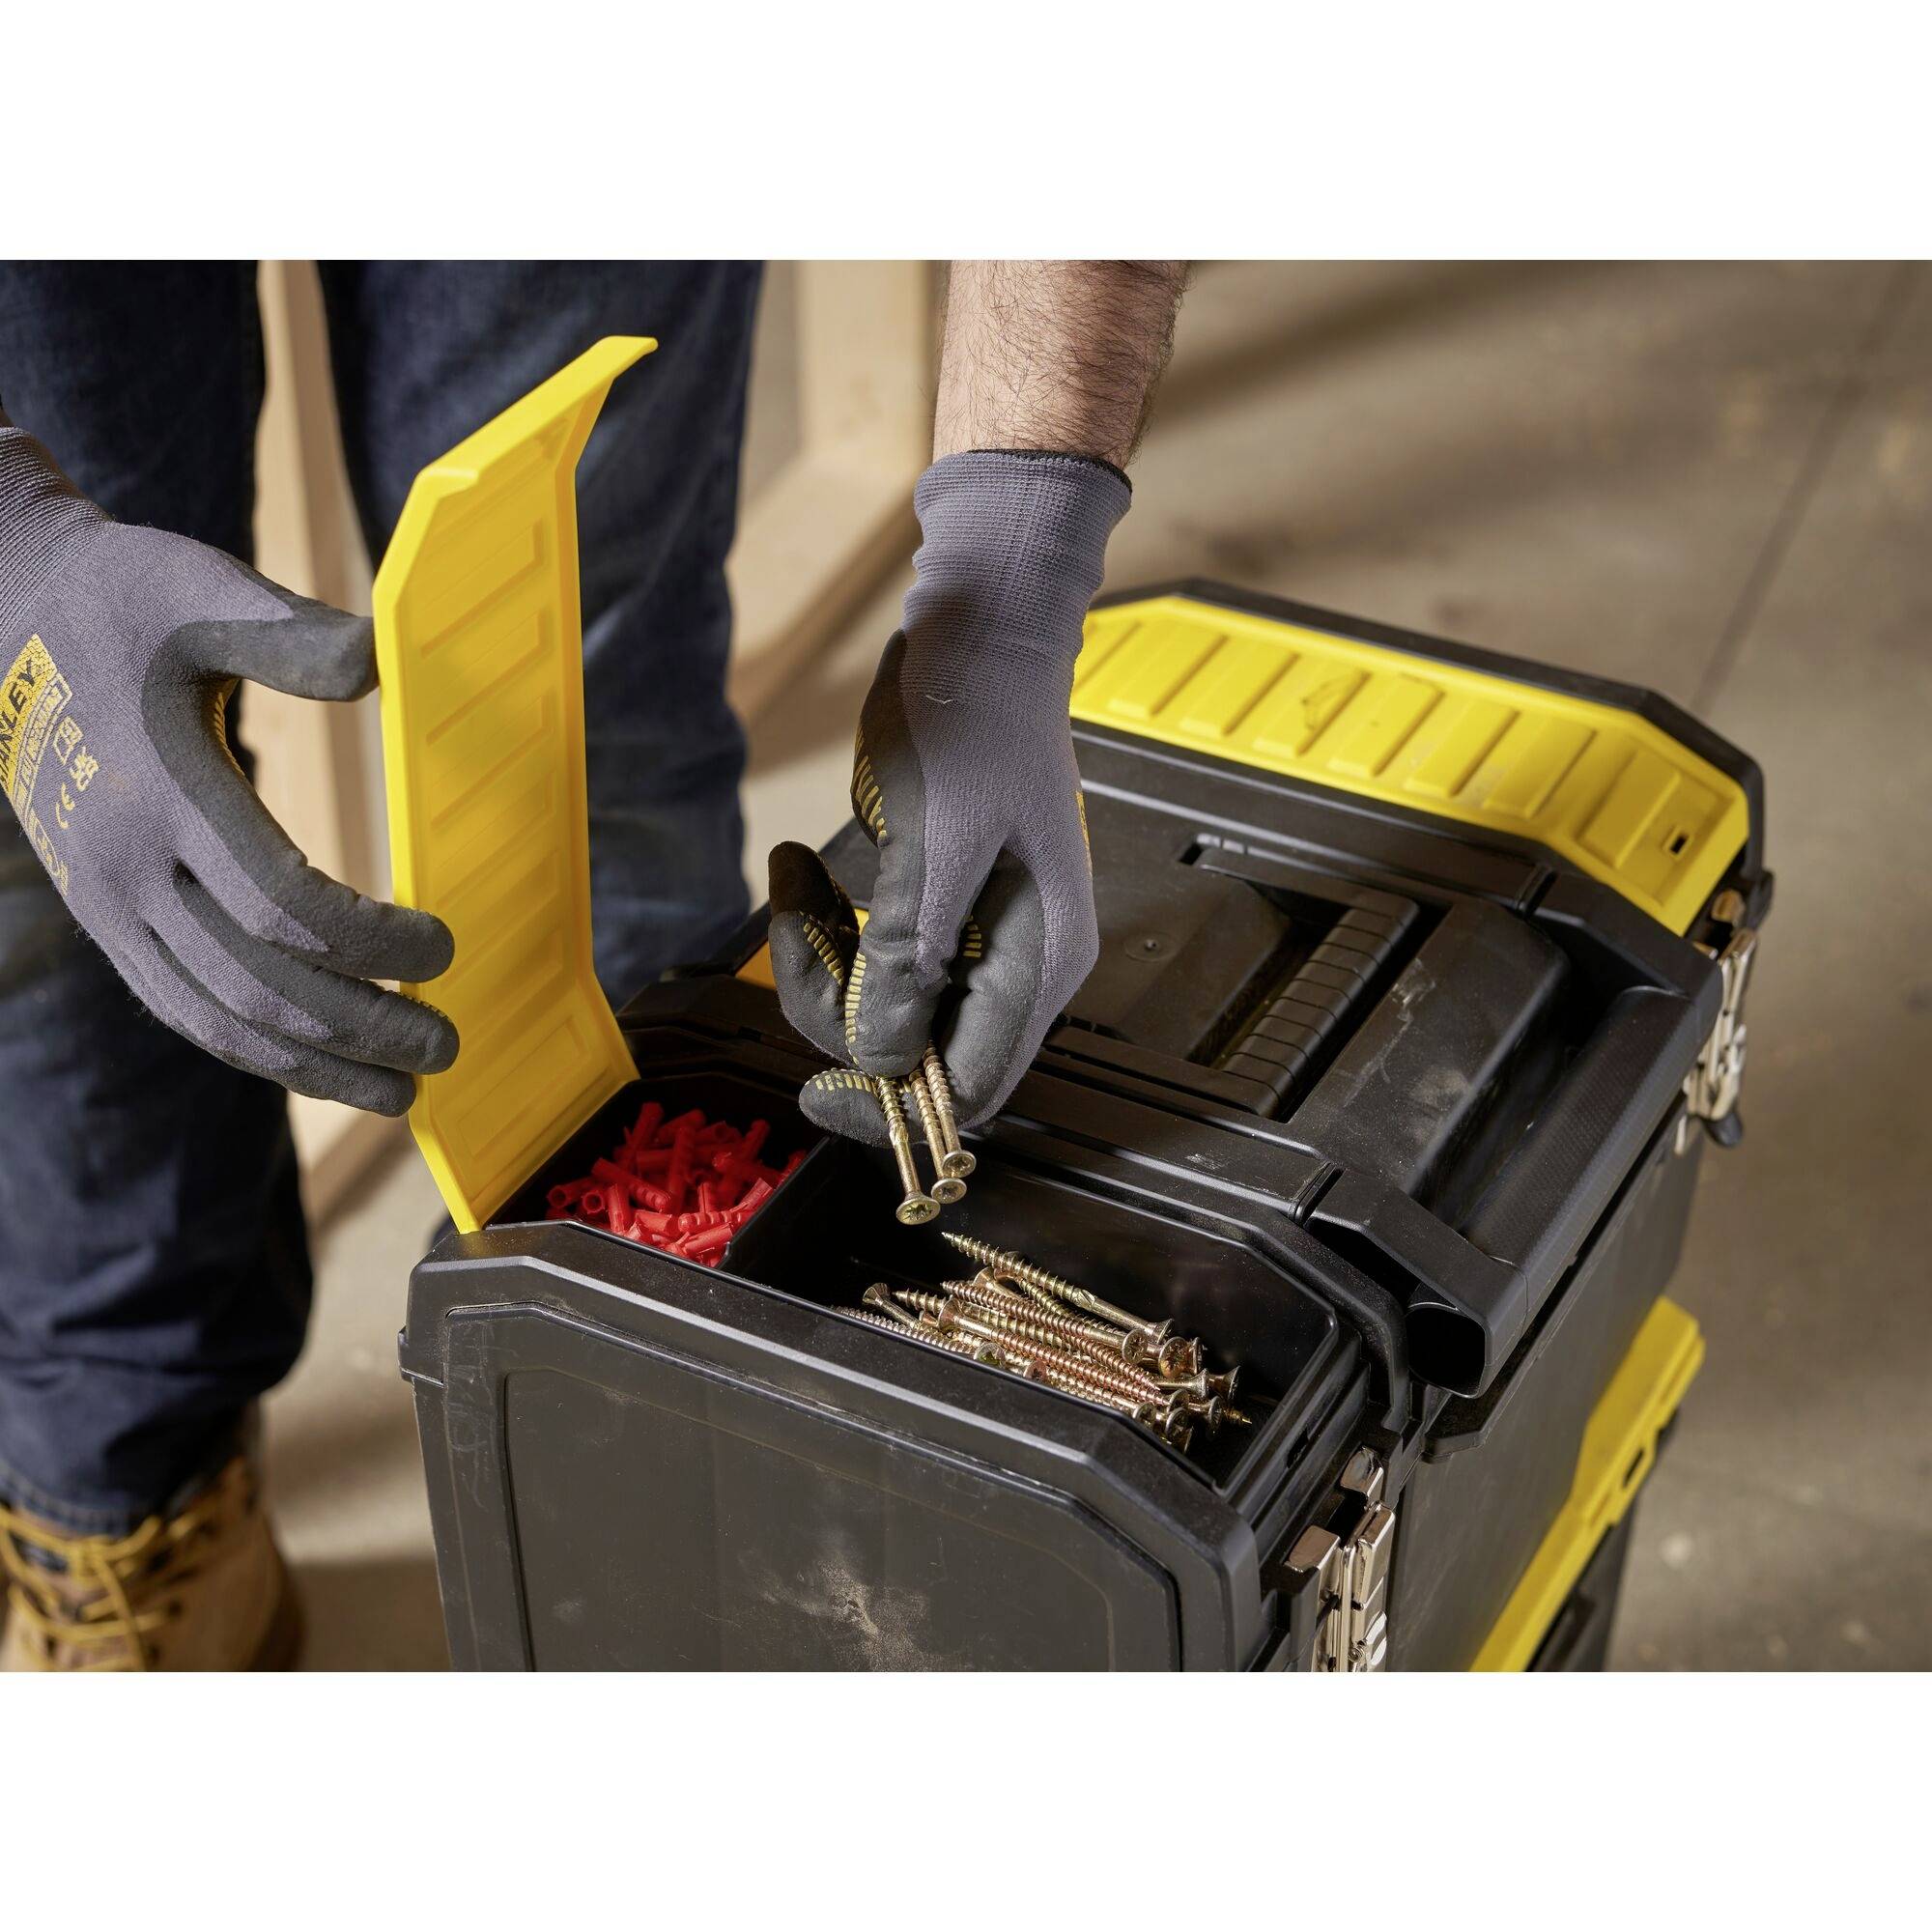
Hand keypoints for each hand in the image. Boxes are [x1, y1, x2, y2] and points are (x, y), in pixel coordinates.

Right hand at [0, 420, 455, 1113]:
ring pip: (216, 1019)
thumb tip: (381, 660)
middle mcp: (126, 867)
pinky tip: (319, 1068)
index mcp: (162, 792)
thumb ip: (291, 635)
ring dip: (314, 1066)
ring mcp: (106, 904)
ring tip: (400, 1094)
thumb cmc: (125, 601)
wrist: (5, 618)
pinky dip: (256, 1050)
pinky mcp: (104, 919)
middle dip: (361, 1027)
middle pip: (259, 985)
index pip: (283, 906)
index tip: (444, 949)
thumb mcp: (200, 589)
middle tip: (445, 1050)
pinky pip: (183, 1007)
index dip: (372, 942)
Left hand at [768, 449, 1127, 1141]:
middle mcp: (1014, 962)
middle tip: (793, 922)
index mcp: (1038, 961)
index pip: (970, 1088)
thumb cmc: (970, 719)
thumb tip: (886, 1062)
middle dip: (836, 1004)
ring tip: (793, 877)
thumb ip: (910, 959)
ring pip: (878, 1006)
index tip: (813, 1090)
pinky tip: (800, 864)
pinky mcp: (934, 907)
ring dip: (816, 958)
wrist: (977, 628)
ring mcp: (974, 935)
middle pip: (913, 1052)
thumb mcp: (933, 842)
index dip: (890, 1105)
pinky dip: (823, 924)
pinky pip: (867, 955)